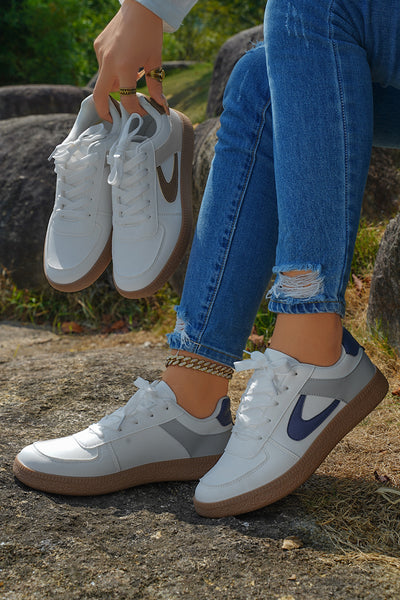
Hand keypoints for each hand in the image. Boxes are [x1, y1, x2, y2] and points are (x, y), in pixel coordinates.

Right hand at [93, 0, 166, 119]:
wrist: (140, 6)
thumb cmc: (150, 33)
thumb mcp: (155, 61)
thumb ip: (156, 85)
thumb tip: (161, 106)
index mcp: (124, 67)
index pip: (126, 99)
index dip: (135, 110)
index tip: (141, 113)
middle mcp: (108, 62)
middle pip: (100, 96)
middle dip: (105, 111)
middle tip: (113, 120)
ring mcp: (101, 53)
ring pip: (105, 80)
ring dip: (115, 85)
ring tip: (132, 77)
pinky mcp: (98, 46)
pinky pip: (104, 66)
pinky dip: (113, 71)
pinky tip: (125, 61)